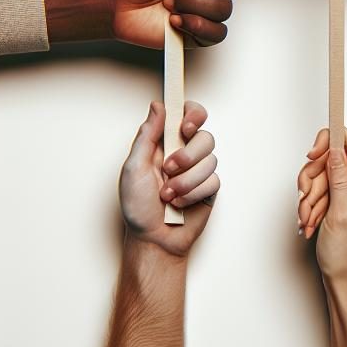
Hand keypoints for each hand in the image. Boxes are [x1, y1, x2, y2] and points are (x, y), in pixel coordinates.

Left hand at [119, 101, 218, 256]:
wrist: (152, 240)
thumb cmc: (137, 207)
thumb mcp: (133, 169)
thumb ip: (146, 135)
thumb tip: (157, 106)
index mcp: (166, 144)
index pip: (188, 115)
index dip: (194, 113)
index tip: (186, 125)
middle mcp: (185, 153)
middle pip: (204, 136)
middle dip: (188, 154)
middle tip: (169, 168)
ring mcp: (198, 170)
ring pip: (211, 159)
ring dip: (186, 180)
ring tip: (168, 194)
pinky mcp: (209, 188)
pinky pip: (213, 180)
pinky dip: (193, 194)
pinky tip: (179, 204)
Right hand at [297, 128, 346, 289]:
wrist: (344, 285)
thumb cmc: (345, 258)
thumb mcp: (339, 215)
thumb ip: (338, 179)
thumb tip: (336, 151)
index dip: (339, 140)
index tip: (320, 139)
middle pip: (339, 165)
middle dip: (317, 180)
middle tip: (305, 197)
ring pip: (329, 179)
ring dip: (312, 196)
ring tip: (307, 217)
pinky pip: (329, 192)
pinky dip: (315, 203)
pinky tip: (310, 220)